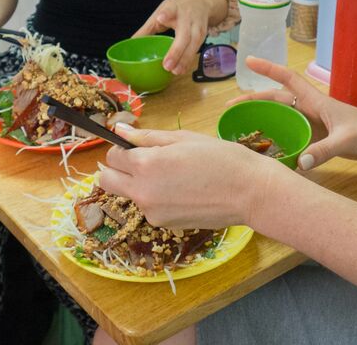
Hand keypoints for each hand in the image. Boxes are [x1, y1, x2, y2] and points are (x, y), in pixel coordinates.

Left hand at [99, 124, 278, 230]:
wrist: (249, 192)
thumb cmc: (221, 158)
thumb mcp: (183, 138)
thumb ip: (147, 137)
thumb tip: (119, 131)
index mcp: (146, 164)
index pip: (113, 156)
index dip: (124, 148)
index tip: (139, 146)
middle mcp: (142, 191)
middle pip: (107, 181)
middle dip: (118, 169)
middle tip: (143, 162)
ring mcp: (151, 212)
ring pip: (128, 195)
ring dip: (138, 185)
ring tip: (172, 176)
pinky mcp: (163, 225)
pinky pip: (148, 208)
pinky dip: (157, 199)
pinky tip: (182, 191)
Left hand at [133, 0, 223, 74]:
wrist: (202, 0)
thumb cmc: (178, 7)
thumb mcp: (162, 11)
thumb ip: (148, 28)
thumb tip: (131, 43)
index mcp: (174, 8)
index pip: (170, 10)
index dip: (167, 14)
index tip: (160, 19)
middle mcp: (188, 17)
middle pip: (184, 34)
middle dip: (176, 50)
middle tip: (167, 65)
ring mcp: (197, 26)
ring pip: (194, 44)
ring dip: (185, 59)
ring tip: (175, 71)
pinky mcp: (204, 35)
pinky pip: (196, 49)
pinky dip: (189, 60)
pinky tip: (182, 69)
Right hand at [234, 56, 356, 170]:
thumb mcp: (347, 140)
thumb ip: (324, 151)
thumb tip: (298, 162)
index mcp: (317, 101)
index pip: (288, 80)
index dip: (269, 69)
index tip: (249, 61)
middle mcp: (312, 110)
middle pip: (277, 101)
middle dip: (254, 101)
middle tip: (230, 109)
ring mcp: (315, 124)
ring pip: (283, 119)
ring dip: (264, 121)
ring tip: (242, 130)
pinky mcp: (320, 139)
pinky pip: (293, 136)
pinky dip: (279, 141)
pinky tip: (268, 152)